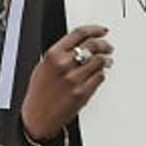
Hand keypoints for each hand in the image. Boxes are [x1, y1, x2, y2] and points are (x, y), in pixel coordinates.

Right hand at [20, 25, 112, 139]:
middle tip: (108, 47)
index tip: (102, 31)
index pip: (79, 33)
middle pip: (92, 45)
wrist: (38, 116)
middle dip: (104, 44)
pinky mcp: (83, 93)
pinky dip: (101, 74)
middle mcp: (64, 65)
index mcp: (53, 55)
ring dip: (106, 59)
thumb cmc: (39, 93)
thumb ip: (60, 53)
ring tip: (107, 61)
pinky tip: (99, 74)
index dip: (94, 30)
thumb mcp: (43, 66)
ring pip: (99, 61)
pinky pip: (100, 77)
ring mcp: (74, 79)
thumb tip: (80, 44)